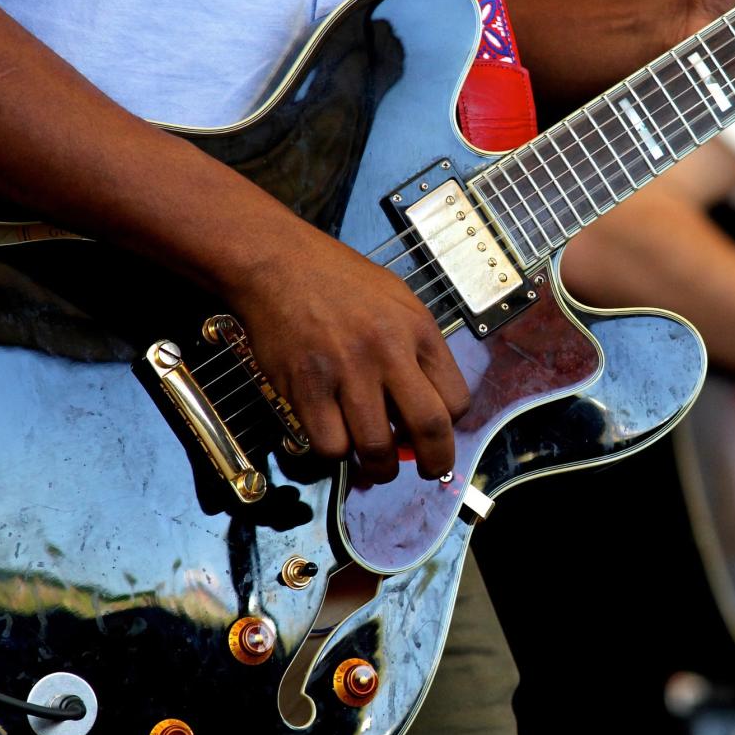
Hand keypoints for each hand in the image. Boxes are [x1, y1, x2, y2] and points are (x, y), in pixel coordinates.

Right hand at [222, 228, 469, 482]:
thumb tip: (426, 405)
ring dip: (379, 468)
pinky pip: (329, 446)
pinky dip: (335, 453)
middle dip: (434, 463)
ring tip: (374, 463)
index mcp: (418, 330)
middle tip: (426, 471)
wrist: (278, 263)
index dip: (450, 427)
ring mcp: (346, 371)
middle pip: (429, 429)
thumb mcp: (398, 300)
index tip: (438, 435)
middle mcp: (388, 351)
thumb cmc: (339, 281)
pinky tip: (334, 437)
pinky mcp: (306, 387)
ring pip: (376, 448)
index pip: (456, 399)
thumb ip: (416, 349)